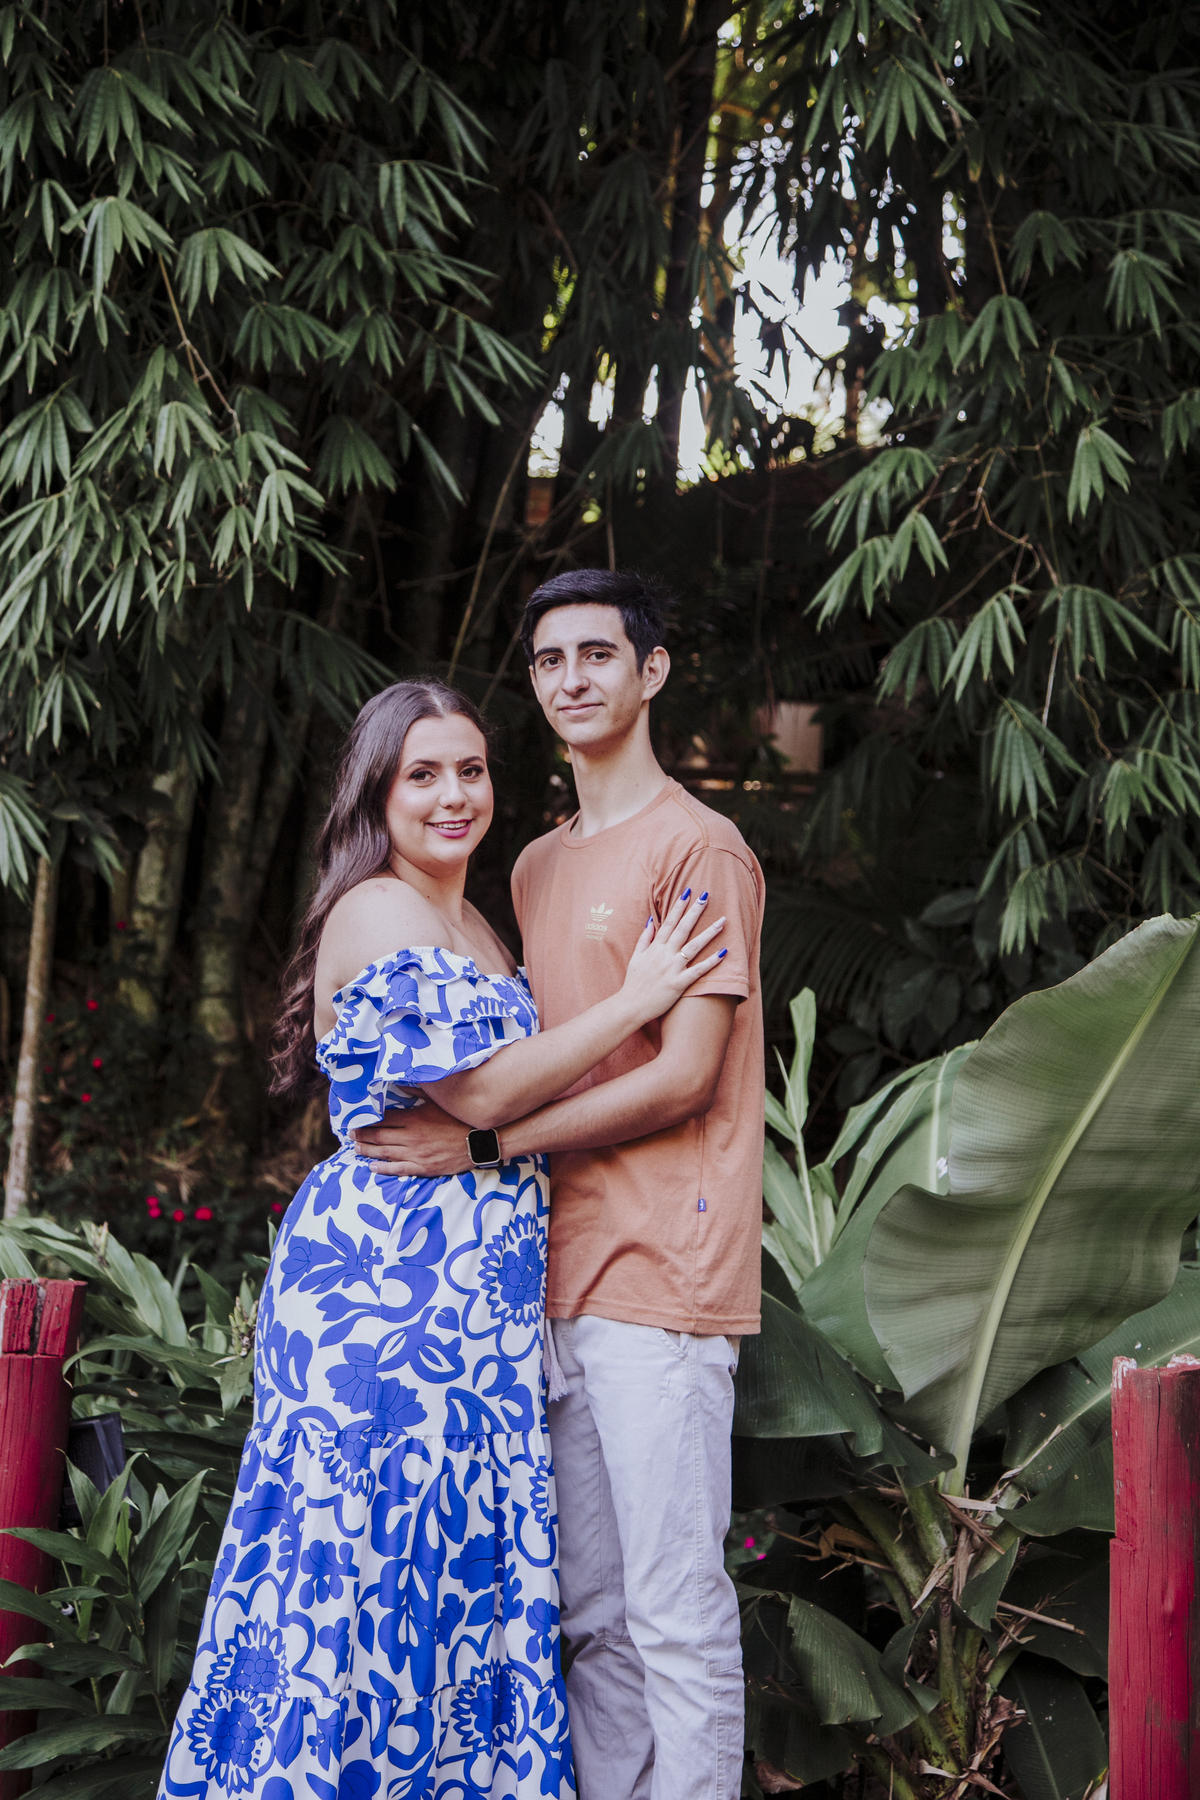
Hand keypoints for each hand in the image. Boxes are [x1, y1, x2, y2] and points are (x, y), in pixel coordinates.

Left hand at [352, 1099, 472, 1177]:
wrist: (481, 1141)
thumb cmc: (460, 1118)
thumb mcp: (439, 1101)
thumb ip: (418, 1092)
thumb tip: (402, 1081)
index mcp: (414, 1118)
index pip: (384, 1120)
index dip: (368, 1121)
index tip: (357, 1120)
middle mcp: (412, 1137)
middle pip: (380, 1136)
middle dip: (362, 1136)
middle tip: (351, 1135)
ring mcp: (417, 1154)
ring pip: (385, 1153)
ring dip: (368, 1151)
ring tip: (357, 1149)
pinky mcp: (424, 1167)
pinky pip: (398, 1169)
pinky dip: (383, 1169)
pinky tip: (373, 1167)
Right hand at [620, 888, 727, 1024]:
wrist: (631, 1006)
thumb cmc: (634, 982)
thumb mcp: (636, 957)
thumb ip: (645, 938)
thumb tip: (652, 920)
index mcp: (655, 948)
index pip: (669, 922)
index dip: (678, 906)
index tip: (688, 892)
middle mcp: (664, 955)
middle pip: (683, 929)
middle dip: (695, 912)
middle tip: (706, 896)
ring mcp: (672, 969)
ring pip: (693, 946)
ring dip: (708, 933)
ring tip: (722, 921)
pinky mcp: (678, 984)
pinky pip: (698, 971)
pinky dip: (711, 962)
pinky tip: (724, 952)